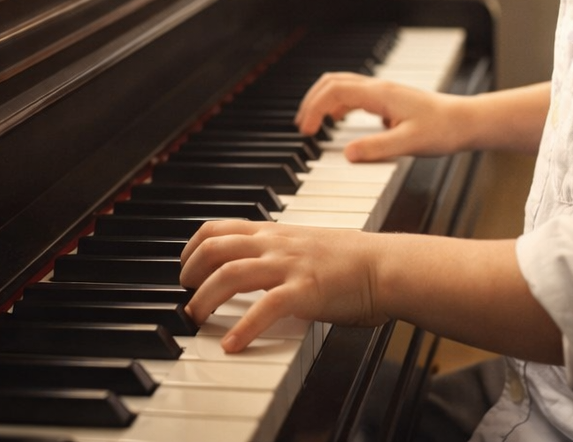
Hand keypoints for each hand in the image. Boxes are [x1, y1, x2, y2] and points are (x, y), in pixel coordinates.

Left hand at [180, 220, 385, 351]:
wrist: (387, 266)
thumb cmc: (355, 260)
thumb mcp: (309, 244)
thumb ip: (281, 252)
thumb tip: (260, 268)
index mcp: (276, 233)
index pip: (220, 228)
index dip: (193, 247)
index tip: (185, 267)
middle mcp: (276, 245)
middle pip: (215, 249)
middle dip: (189, 273)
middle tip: (186, 296)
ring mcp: (289, 266)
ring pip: (229, 275)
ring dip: (204, 299)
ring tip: (197, 319)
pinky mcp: (304, 291)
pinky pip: (263, 308)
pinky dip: (242, 328)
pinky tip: (231, 344)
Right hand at [295, 73, 465, 160]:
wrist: (466, 122)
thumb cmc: (443, 130)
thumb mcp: (409, 144)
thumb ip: (377, 148)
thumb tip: (347, 154)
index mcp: (380, 94)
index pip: (334, 91)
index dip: (314, 108)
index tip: (307, 132)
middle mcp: (379, 88)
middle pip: (333, 82)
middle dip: (312, 101)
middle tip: (303, 126)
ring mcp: (384, 92)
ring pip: (343, 85)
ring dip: (323, 101)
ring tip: (314, 124)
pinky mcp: (389, 100)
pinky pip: (355, 95)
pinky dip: (339, 105)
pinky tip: (339, 121)